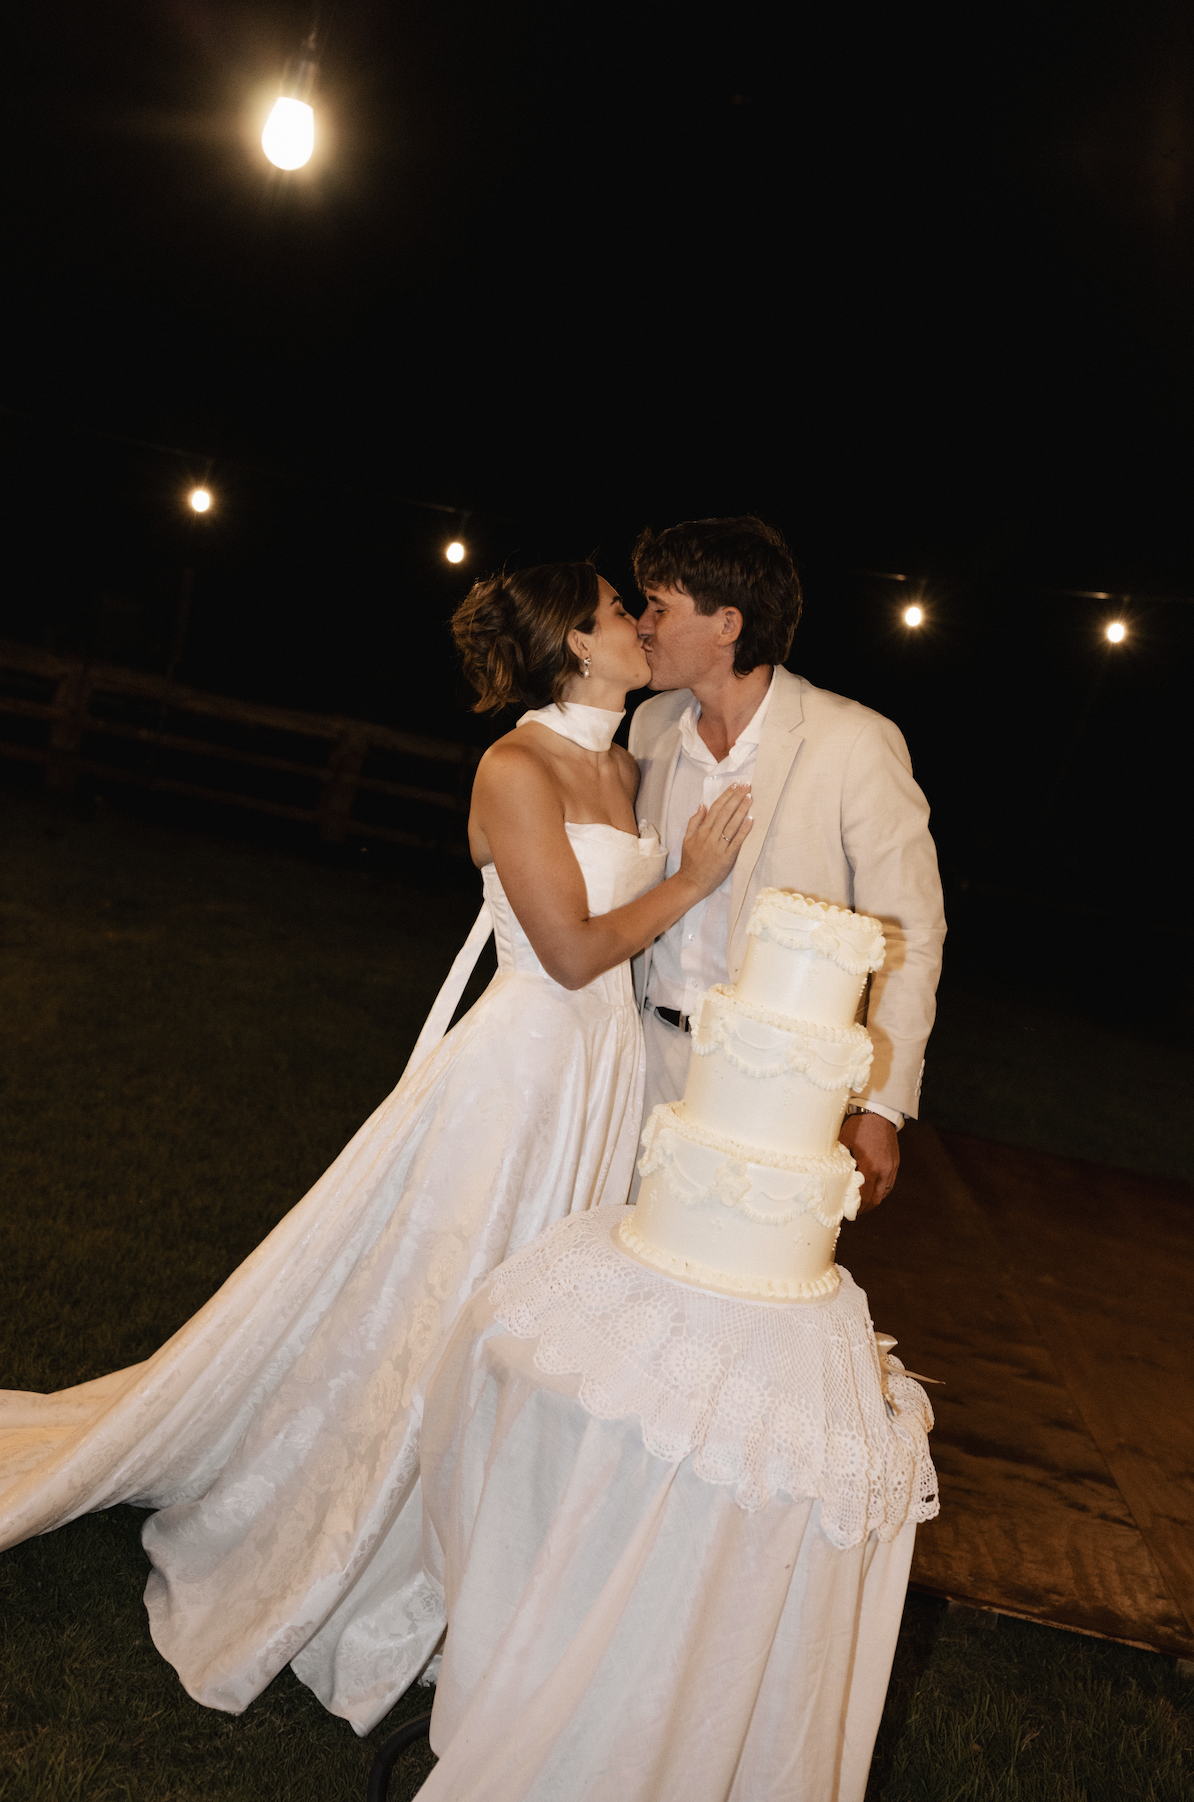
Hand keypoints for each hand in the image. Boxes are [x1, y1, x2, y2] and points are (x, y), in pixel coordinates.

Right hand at [676, 785, 753, 899]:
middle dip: (737, 798)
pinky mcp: (728, 858)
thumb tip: (702, 805)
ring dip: (742, 809)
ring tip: (750, 797)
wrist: (692, 882)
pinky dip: (744, 830)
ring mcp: (719, 847)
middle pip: (726, 813)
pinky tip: (751, 820)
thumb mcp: (686, 839)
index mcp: (701, 831)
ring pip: (732, 824)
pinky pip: (737, 841)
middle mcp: (710, 836)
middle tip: (747, 786)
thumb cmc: (690, 861)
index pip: (716, 808)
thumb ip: (694, 821)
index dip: (726, 795)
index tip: (735, 785)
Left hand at [839, 1112, 899, 1211]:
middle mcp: (883, 1171)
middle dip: (864, 1208)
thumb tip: (827, 1179)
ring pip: (882, 1194)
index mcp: (869, 1167)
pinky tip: (870, 1189)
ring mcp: (891, 1168)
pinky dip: (879, 1191)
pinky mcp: (895, 1165)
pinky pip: (888, 1185)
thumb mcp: (843, 1144)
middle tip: (853, 1211)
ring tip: (861, 1202)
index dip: (856, 1208)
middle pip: (875, 1200)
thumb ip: (838, 1163)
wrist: (878, 1114)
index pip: (864, 1198)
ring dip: (872, 1200)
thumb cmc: (857, 1127)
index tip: (848, 1213)